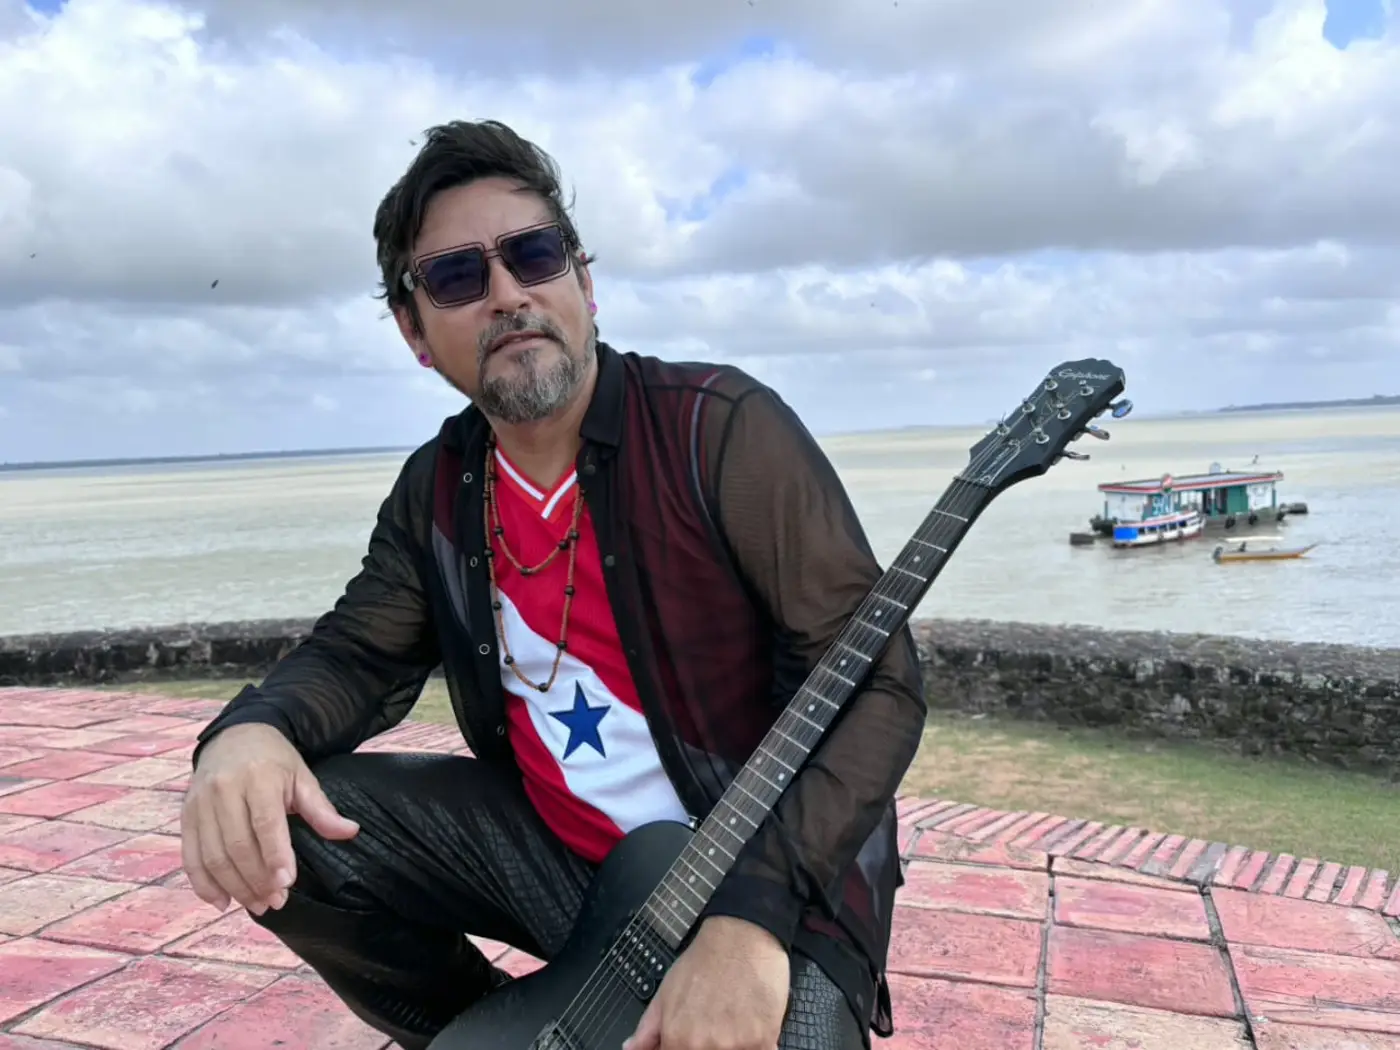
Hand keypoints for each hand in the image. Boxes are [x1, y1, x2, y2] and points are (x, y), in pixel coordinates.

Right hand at [180, 724, 358, 915]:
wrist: (235, 736)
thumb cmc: (274, 761)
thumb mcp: (303, 777)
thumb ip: (321, 809)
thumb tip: (350, 832)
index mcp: (258, 777)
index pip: (265, 822)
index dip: (275, 855)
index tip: (288, 883)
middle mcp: (224, 789)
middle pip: (237, 844)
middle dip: (257, 879)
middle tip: (276, 901)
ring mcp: (200, 803)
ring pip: (213, 855)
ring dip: (234, 887)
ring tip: (257, 904)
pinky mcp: (186, 815)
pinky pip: (191, 856)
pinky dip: (203, 884)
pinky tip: (222, 901)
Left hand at [624, 916, 790, 1049]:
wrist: (741, 937)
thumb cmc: (705, 961)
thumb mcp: (665, 992)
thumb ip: (647, 1030)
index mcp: (677, 1039)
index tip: (688, 1042)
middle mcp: (706, 1047)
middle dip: (709, 1047)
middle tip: (714, 1027)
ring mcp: (737, 1046)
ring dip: (732, 1047)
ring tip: (732, 1025)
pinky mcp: (764, 1040)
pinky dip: (755, 1045)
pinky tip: (750, 1027)